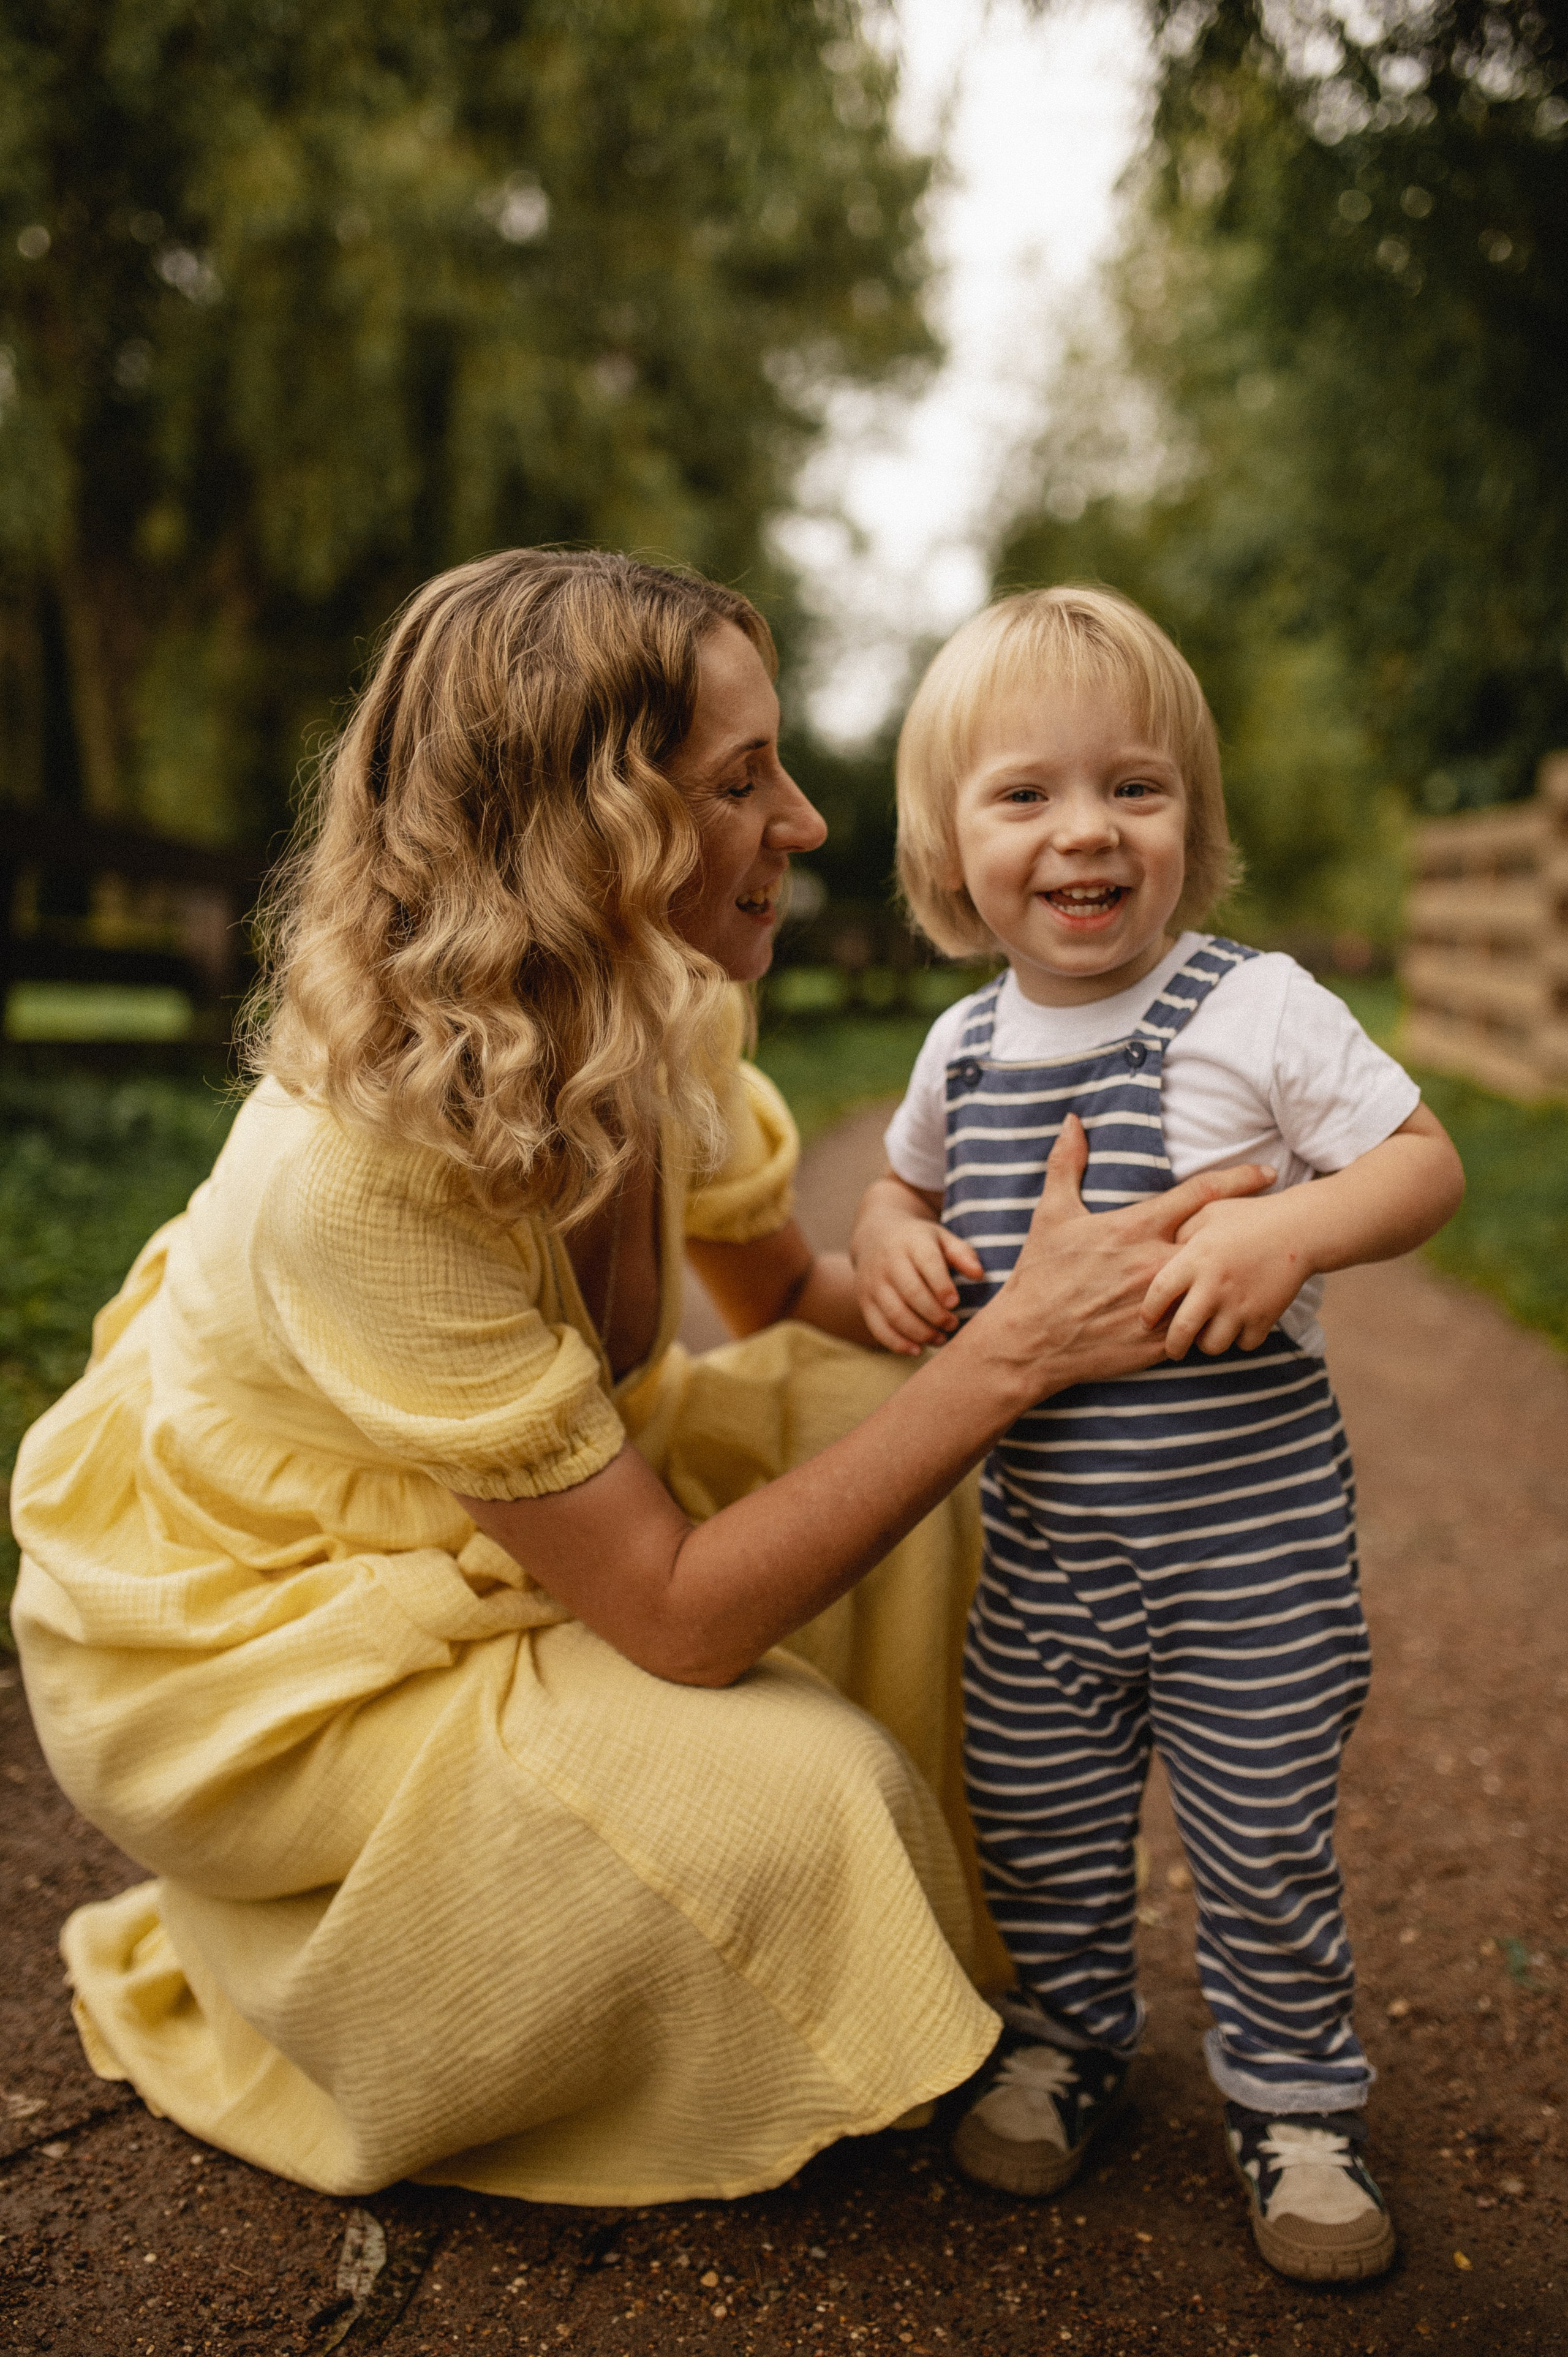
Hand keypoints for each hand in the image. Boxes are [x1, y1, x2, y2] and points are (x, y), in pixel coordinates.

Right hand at [852, 1187, 983, 1355]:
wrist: (875, 1237)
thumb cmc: (918, 1242)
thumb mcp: (941, 1238)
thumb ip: (962, 1254)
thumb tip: (979, 1274)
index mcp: (912, 1242)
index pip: (927, 1263)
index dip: (942, 1286)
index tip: (955, 1303)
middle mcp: (889, 1263)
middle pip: (911, 1293)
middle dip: (935, 1315)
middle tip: (953, 1324)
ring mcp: (873, 1284)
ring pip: (895, 1314)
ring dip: (920, 1332)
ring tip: (941, 1338)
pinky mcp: (864, 1302)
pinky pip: (879, 1328)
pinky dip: (898, 1343)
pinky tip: (918, 1349)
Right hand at [983, 1116, 1277, 1397]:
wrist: (1030, 1341)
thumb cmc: (1040, 1275)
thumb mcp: (1051, 1213)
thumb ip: (1067, 1164)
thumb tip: (1072, 1121)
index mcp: (1135, 1227)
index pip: (1200, 1193)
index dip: (1240, 1179)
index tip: (1266, 1173)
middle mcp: (1155, 1262)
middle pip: (1220, 1237)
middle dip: (1247, 1226)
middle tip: (1272, 1218)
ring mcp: (1162, 1303)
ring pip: (1216, 1284)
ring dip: (1235, 1273)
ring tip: (1258, 1268)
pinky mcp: (1160, 1340)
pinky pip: (1201, 1325)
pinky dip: (1215, 1314)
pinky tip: (1229, 1310)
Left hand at [1138, 1190, 1303, 1357]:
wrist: (1300, 1228)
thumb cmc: (1247, 1217)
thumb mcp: (1207, 1214)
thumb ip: (1179, 1235)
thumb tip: (1157, 1256)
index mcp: (1195, 1259)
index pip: (1158, 1295)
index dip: (1148, 1313)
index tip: (1147, 1320)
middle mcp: (1215, 1286)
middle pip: (1181, 1332)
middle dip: (1173, 1346)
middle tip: (1173, 1347)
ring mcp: (1241, 1305)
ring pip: (1213, 1345)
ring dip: (1207, 1342)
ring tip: (1207, 1332)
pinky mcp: (1265, 1317)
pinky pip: (1244, 1344)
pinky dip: (1239, 1340)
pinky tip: (1237, 1326)